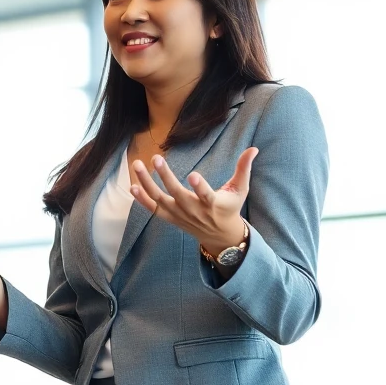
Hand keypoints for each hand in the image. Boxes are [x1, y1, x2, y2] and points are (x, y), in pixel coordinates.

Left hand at [130, 148, 256, 253]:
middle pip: (176, 194)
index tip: (193, 175)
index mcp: (213, 203)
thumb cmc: (230, 207)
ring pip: (159, 200)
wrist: (219, 236)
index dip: (200, 187)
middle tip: (156, 158)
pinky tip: (132, 186)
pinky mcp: (170, 218)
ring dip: (146, 183)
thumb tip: (253, 149)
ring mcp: (179, 215)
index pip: (206, 195)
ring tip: (137, 164)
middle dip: (165, 176)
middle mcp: (194, 210)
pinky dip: (141, 200)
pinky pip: (153, 209)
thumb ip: (244, 168)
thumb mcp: (240, 189)